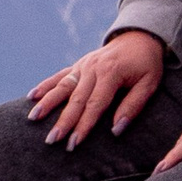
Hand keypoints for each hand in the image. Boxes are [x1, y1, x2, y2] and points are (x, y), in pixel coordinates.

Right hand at [27, 31, 166, 148]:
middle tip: (51, 140)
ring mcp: (83, 65)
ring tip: (32, 118)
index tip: (74, 143)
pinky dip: (45, 86)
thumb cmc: (147, 64)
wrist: (139, 37)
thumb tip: (116, 131)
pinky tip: (32, 97)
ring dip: (47, 103)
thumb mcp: (149, 84)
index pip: (95, 105)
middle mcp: (93, 68)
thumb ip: (133, 106)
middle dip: (63, 121)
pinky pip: (59, 76)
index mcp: (111, 73)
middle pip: (75, 99)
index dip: (84, 125)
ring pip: (62, 86)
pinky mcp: (78, 65)